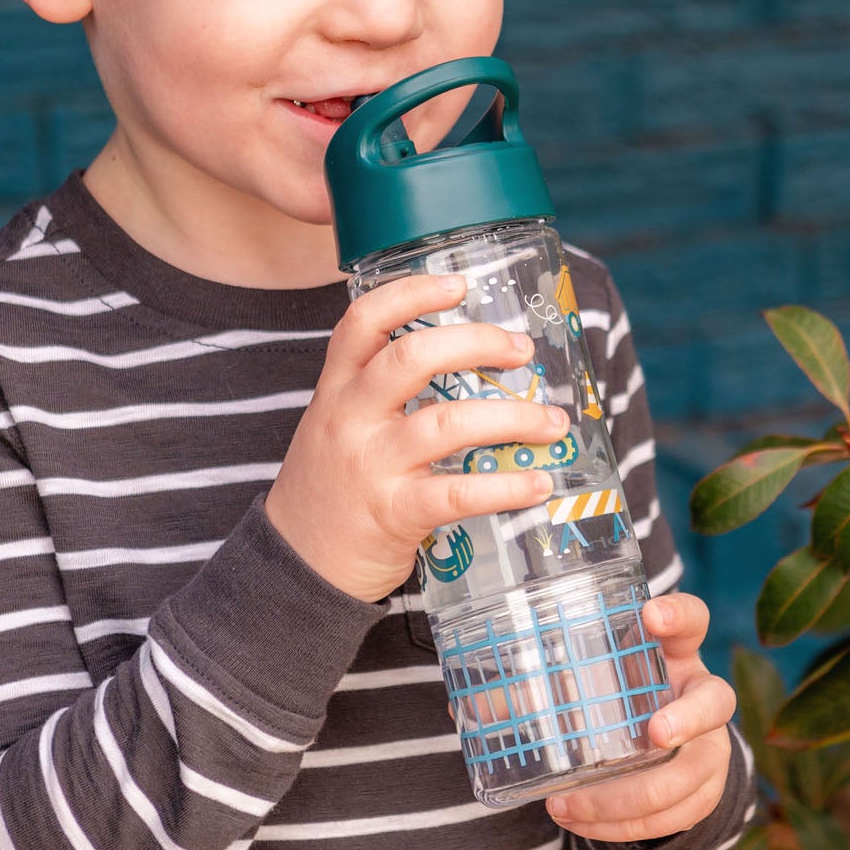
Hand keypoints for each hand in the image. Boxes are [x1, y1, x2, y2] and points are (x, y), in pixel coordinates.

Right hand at [266, 273, 567, 603]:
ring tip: (552, 422)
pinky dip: (507, 486)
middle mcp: (350, 419)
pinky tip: (537, 482)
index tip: (459, 283)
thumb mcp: (337, 425)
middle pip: (412, 357)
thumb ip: (379, 392)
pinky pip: (460, 492)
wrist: (296, 567)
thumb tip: (466, 362)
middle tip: (522, 350)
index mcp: (336, 390)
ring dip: (513, 417)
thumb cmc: (331, 489)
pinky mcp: (394, 514)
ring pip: (448, 422)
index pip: (363, 321)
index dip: (412, 294)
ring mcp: (371, 466)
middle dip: (478, 343)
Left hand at [545, 593, 734, 840]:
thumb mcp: (585, 683)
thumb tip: (468, 708)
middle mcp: (701, 694)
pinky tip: (587, 824)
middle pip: (716, 701)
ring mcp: (711, 745)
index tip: (651, 613)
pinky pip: (679, 815)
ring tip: (572, 804)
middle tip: (654, 732)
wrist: (660, 742)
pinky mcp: (706, 789)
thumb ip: (530, 691)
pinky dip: (629, 825)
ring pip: (692, 774)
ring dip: (632, 796)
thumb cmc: (617, 696)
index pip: (692, 620)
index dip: (678, 614)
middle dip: (688, 718)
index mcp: (674, 653)